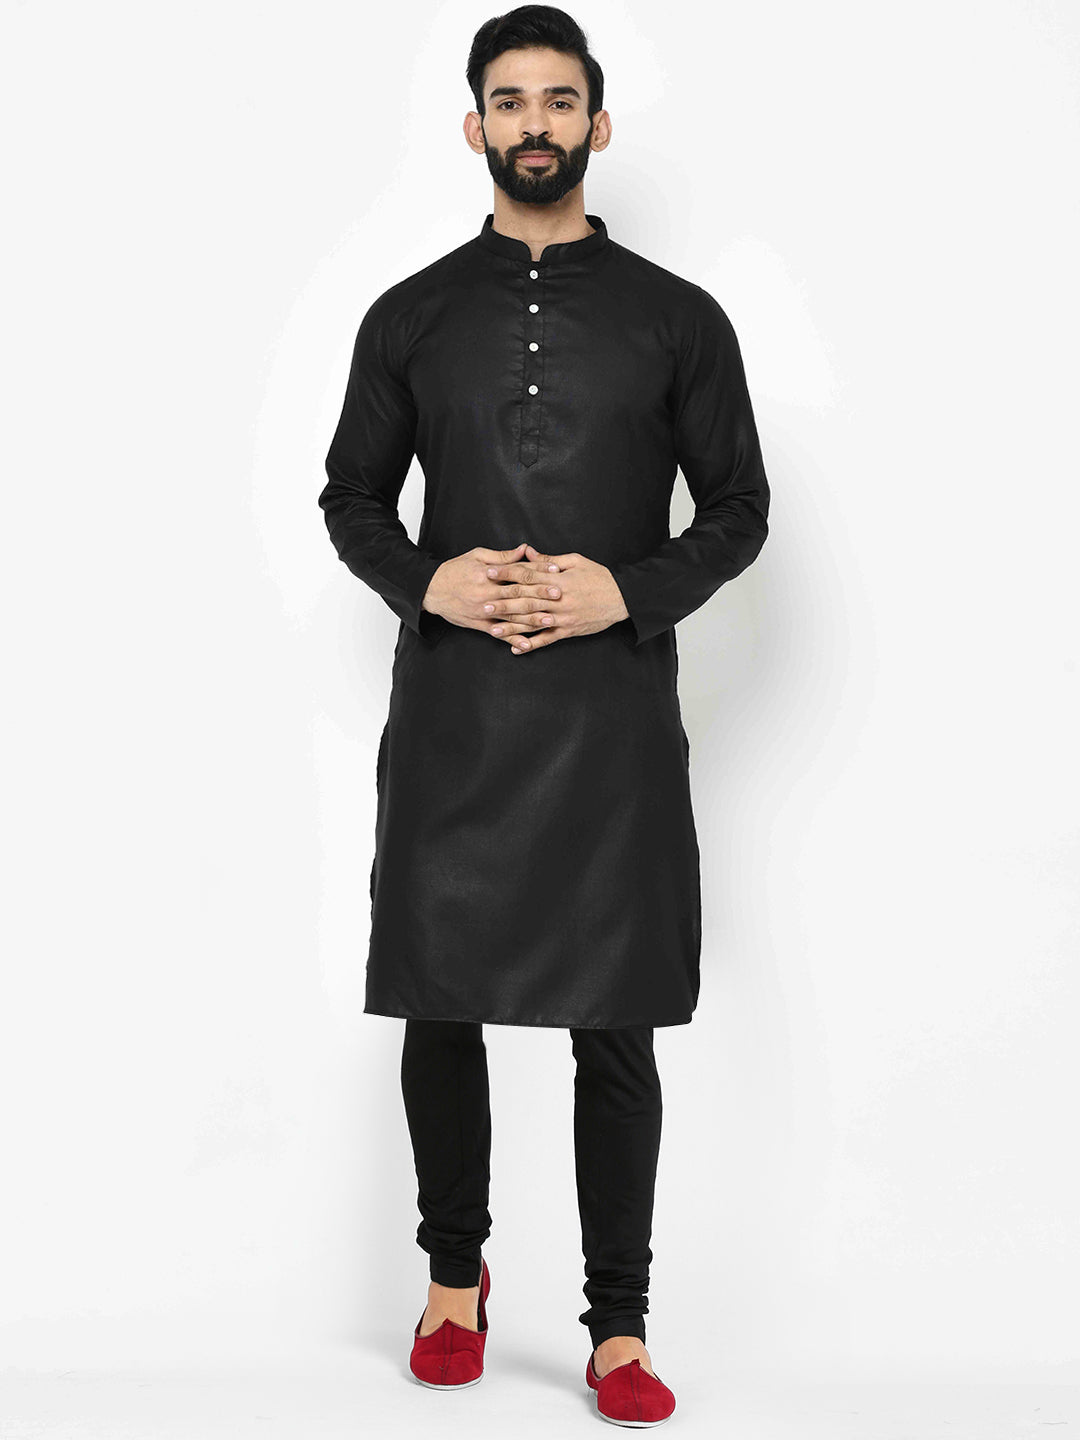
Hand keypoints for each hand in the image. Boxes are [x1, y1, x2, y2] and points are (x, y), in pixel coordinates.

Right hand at [421, 543, 560, 634]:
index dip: (538, 570)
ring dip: (532, 620)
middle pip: (518, 594)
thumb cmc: (455, 570)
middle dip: (540, 595)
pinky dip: (513, 640)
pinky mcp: (480, 625)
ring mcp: (484, 612)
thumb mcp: (477, 556)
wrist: (431, 590)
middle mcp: (487, 594)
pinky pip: (499, 634)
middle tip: (560, 595)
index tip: (555, 570)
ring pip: (512, 616)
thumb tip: (525, 549)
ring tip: (551, 620)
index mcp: (488, 575)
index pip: (518, 572)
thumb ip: (503, 556)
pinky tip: (527, 645)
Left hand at [484, 543, 628, 653]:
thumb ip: (549, 560)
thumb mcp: (575, 561)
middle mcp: (557, 600)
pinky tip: (516, 649)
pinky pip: (546, 640)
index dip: (506, 574)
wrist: (622, 598)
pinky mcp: (568, 631)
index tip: (489, 572)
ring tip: (492, 630)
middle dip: (502, 602)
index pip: (526, 576)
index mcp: (557, 580)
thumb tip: (527, 553)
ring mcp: (562, 618)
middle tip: (482, 603)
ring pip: (532, 623)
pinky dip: (531, 645)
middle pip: (525, 601)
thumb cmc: (599, 576)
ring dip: (511, 627)